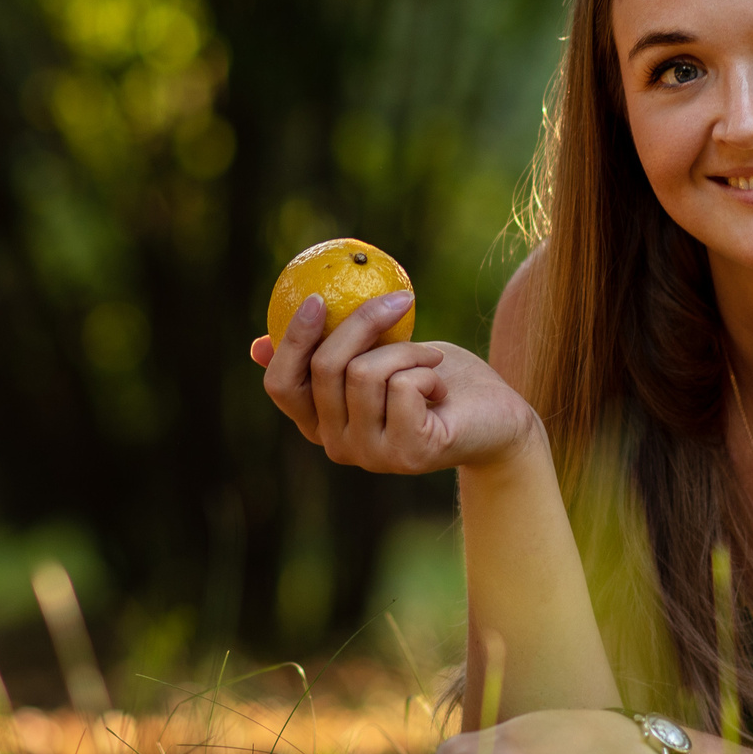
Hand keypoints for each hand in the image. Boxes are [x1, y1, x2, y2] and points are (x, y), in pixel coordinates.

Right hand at [252, 293, 541, 475]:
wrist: (496, 415)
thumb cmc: (434, 379)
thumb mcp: (379, 354)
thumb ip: (330, 351)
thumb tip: (256, 345)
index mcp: (320, 422)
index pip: (281, 385)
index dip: (292, 341)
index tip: (317, 298)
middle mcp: (337, 446)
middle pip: (324, 368)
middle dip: (362, 323)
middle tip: (398, 299)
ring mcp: (371, 455)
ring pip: (365, 373)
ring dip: (407, 351)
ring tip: (430, 361)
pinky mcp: (407, 455)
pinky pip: (401, 387)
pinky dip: (426, 372)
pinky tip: (440, 388)